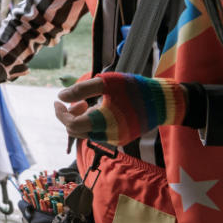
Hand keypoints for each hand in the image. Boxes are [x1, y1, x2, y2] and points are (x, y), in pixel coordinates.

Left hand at [56, 73, 186, 145]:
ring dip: (79, 118)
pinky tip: (97, 108)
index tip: (57, 101)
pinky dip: (91, 122)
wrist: (165, 102)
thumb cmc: (135, 89)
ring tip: (85, 102)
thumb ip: (82, 89)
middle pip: (75, 131)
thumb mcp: (107, 82)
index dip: (60, 113)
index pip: (70, 125)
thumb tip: (61, 96)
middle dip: (68, 115)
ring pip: (85, 133)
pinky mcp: (120, 139)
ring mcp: (114, 139)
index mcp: (103, 123)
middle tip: (73, 100)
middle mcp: (107, 136)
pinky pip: (97, 133)